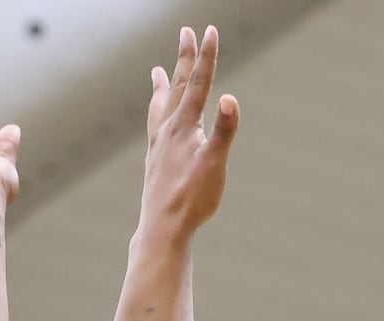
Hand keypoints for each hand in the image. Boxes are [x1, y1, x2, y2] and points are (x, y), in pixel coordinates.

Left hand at [141, 25, 240, 234]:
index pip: (199, 84)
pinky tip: (156, 123)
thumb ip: (223, 130)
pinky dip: (155, 117)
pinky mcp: (154, 161)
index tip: (210, 30)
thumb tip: (229, 98)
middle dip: (185, 59)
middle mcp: (168, 129)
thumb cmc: (192, 198)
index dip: (206, 56)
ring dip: (163, 86)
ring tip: (157, 71)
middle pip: (179, 86)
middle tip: (186, 32)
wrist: (162, 227)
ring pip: (161, 106)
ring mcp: (158, 144)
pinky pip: (154, 129)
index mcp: (185, 126)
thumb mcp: (214, 164)